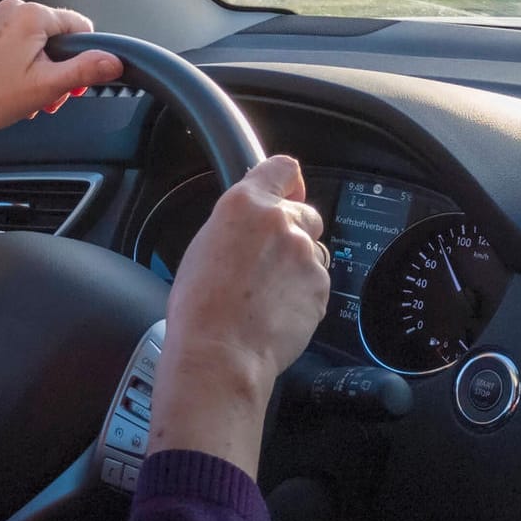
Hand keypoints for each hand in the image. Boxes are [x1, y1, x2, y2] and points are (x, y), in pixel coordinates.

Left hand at [0, 0, 122, 185]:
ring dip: (41, 72)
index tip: (73, 85)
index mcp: (31, 15)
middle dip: (59, 69)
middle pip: (58, 37)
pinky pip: (16, 46)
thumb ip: (85, 70)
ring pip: (37, 44)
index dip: (84, 58)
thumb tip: (113, 61)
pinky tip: (12, 91)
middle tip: (49, 97)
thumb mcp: (46, 86)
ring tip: (28, 98)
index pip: (80, 26)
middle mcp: (12, 10)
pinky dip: (22, 68)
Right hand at [149, 156, 330, 476]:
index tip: (289, 190)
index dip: (288, 181)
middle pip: (304, 213)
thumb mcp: (204, 247)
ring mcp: (306, 253)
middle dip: (293, 232)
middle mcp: (281, 221)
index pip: (283, 169)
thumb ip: (237, 225)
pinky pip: (317, 281)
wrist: (220, 352)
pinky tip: (277, 311)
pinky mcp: (321, 285)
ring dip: (299, 264)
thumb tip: (252, 227)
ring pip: (313, 249)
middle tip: (267, 261)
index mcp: (245, 204)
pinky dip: (303, 293)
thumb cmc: (199, 309)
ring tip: (267, 293)